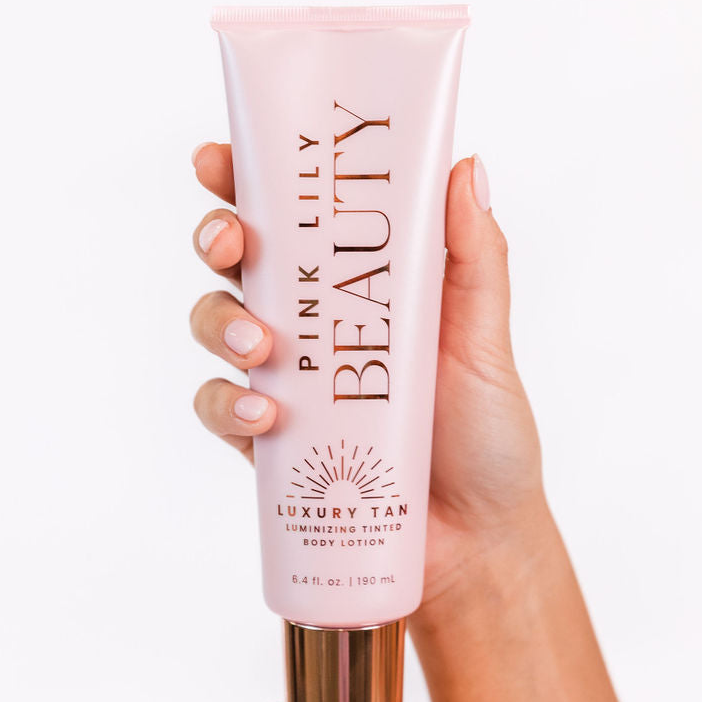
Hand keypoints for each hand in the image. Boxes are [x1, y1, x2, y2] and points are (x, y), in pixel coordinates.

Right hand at [190, 143, 547, 612]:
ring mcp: (286, 382)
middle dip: (217, 236)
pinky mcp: (269, 446)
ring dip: (217, 320)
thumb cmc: (486, 436)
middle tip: (233, 243)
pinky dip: (227, 404)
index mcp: (356, 286)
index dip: (246, 179)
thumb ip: (476, 257)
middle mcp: (312, 325)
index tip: (220, 159)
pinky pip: (219, 411)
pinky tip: (266, 415)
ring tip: (259, 345)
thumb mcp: (486, 339)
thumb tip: (465, 166)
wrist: (476, 542)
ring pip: (214, 326)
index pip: (294, 216)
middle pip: (238, 261)